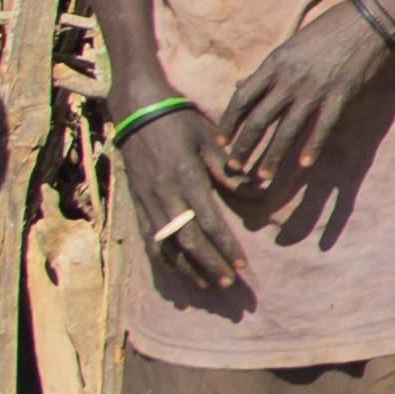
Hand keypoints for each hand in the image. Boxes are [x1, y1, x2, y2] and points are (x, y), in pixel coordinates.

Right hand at [120, 105, 254, 291]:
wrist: (138, 110)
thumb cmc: (180, 121)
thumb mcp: (209, 139)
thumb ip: (229, 169)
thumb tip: (257, 190)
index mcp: (187, 179)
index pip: (209, 222)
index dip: (226, 246)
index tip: (242, 265)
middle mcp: (165, 195)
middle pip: (188, 240)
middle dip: (210, 264)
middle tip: (229, 283)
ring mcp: (148, 200)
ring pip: (167, 244)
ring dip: (187, 267)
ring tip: (207, 284)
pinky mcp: (137, 201)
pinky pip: (147, 236)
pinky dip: (160, 256)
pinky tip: (173, 270)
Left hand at [210, 3, 394, 199]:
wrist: (368, 20)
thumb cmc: (327, 29)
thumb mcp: (290, 45)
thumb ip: (266, 69)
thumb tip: (240, 85)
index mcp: (275, 63)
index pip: (243, 97)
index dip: (229, 121)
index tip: (220, 140)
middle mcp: (290, 79)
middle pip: (260, 119)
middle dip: (244, 146)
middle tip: (234, 167)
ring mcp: (315, 89)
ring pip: (287, 130)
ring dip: (273, 156)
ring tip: (262, 176)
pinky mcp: (340, 96)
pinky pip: (322, 127)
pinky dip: (312, 148)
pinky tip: (303, 165)